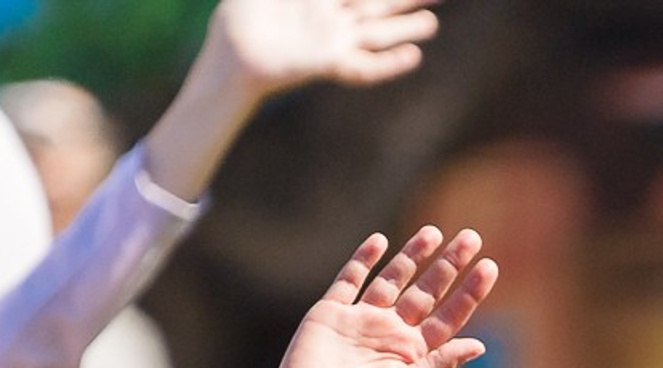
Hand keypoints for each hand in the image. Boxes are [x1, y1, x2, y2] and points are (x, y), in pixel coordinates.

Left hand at [202, 0, 442, 97]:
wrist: (231, 54)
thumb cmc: (241, 15)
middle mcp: (333, 19)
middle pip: (378, 4)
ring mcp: (333, 41)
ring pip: (378, 31)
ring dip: (405, 28)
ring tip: (431, 23)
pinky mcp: (328, 63)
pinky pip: (365, 66)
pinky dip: (390, 63)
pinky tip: (412, 57)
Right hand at [269, 228, 495, 367]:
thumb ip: (442, 365)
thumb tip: (480, 346)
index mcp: (414, 353)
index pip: (449, 316)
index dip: (469, 292)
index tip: (490, 266)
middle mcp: (392, 332)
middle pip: (427, 291)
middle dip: (449, 265)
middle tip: (471, 237)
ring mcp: (362, 319)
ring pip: (393, 279)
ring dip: (413, 255)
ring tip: (434, 232)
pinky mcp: (332, 311)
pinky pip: (350, 279)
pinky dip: (363, 259)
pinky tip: (381, 241)